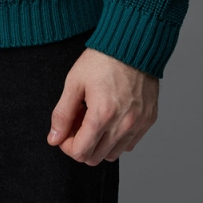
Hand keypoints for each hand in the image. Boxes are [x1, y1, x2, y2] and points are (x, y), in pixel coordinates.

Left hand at [47, 47, 158, 164]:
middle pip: (95, 158)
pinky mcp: (148, 120)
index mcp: (102, 115)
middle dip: (80, 145)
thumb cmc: (102, 59)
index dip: (66, 145)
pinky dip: (117, 139)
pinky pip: (129, 144)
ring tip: (94, 119)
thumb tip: (53, 139)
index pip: (80, 152)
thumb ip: (62, 113)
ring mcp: (138, 124)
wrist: (132, 44)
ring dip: (99, 144)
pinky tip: (110, 119)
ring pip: (113, 155)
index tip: (64, 131)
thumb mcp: (74, 82)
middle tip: (77, 123)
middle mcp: (123, 125)